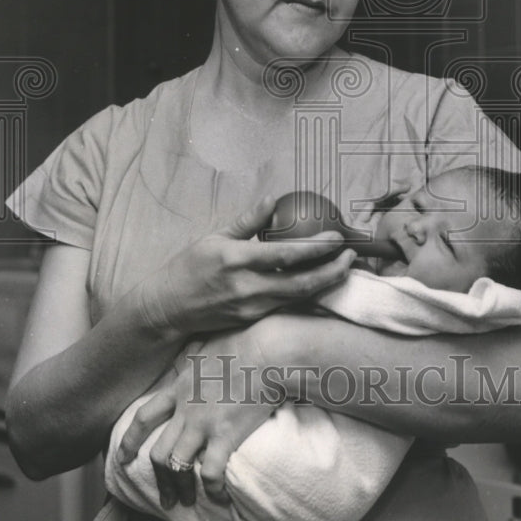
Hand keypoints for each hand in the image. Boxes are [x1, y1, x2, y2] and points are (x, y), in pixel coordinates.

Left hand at [117, 331, 279, 507]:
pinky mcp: (226, 435)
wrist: (266, 350)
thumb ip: (195, 353)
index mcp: (180, 387)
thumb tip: (195, 351)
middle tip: (165, 498)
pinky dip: (212, 489)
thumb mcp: (208, 344)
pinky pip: (209, 473)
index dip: (130, 441)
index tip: (122, 458)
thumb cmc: (243, 341)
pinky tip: (219, 496)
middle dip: (159, 479)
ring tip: (187, 502)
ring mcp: (203, 424)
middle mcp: (186, 409)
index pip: (144, 417)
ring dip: (180, 489)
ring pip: (177, 466)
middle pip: (158, 452)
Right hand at [137, 195, 354, 334]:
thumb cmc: (189, 267)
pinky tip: (320, 279)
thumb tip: (271, 200)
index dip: (316, 248)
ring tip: (343, 265)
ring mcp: (252, 307)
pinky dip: (307, 292)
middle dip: (332, 270)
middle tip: (351, 254)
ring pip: (299, 297)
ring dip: (325, 282)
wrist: (168, 308)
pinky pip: (286, 304)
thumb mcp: (214, 237)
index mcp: (237, 260)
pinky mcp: (253, 319)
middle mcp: (248, 287)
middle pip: (302, 284)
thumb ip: (246, 221)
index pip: (286, 255)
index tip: (337, 237)